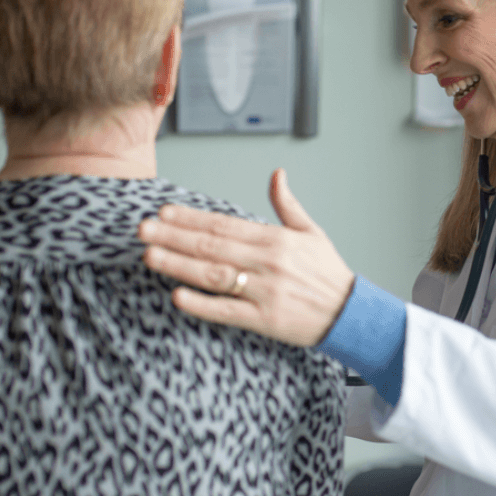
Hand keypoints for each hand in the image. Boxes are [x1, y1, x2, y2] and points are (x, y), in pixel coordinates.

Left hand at [138, 169, 354, 346]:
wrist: (351, 314)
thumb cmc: (328, 274)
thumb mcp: (312, 232)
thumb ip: (288, 204)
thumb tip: (277, 174)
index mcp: (276, 239)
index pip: (224, 224)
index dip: (192, 217)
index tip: (164, 212)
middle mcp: (268, 262)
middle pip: (212, 246)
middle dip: (174, 236)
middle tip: (143, 229)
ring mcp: (265, 292)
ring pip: (214, 275)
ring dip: (179, 265)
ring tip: (150, 256)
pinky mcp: (265, 321)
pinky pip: (227, 311)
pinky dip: (202, 304)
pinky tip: (178, 296)